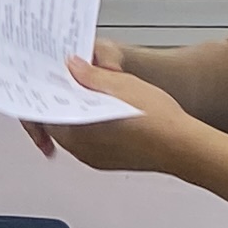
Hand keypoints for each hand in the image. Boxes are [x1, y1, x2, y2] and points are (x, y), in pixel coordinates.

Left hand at [41, 48, 197, 173]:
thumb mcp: (120, 84)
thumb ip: (90, 75)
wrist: (183, 146)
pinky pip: (89, 141)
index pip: (44, 110)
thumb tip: (73, 66)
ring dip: (77, 113)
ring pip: (73, 130)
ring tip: (92, 93)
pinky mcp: (106, 161)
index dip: (48, 90)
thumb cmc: (156, 119)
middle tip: (74, 81)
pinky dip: (91, 126)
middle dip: (63, 100)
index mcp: (74, 130)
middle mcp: (78, 148)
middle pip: (58, 120)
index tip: (54, 78)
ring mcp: (92, 157)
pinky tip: (105, 113)